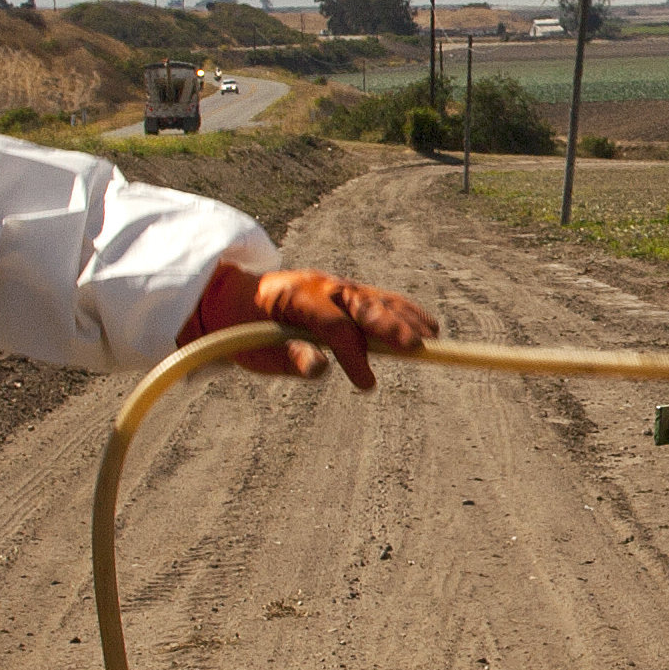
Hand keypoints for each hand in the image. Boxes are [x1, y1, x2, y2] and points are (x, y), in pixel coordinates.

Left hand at [183, 262, 440, 390]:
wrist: (237, 299)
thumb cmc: (248, 332)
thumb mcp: (259, 352)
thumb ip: (290, 357)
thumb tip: (319, 367)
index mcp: (293, 298)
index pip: (332, 325)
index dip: (352, 353)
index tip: (368, 383)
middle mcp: (319, 286)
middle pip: (361, 304)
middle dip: (389, 326)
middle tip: (415, 348)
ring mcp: (334, 285)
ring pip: (374, 298)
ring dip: (405, 317)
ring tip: (431, 336)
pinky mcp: (345, 291)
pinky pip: (378, 298)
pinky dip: (403, 310)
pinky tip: (425, 324)